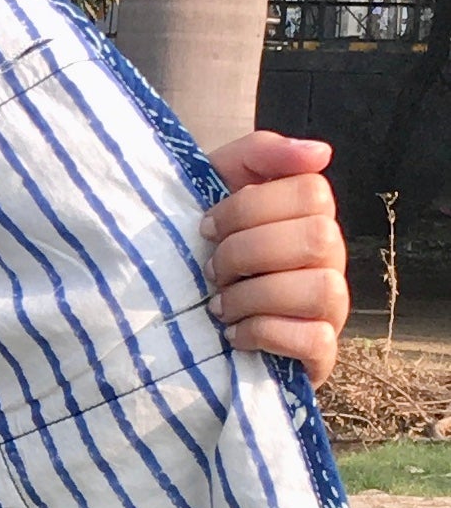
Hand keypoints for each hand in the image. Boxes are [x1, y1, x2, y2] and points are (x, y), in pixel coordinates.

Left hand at [203, 130, 350, 385]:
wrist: (177, 326)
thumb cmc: (205, 251)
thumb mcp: (218, 187)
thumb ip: (259, 154)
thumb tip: (320, 152)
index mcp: (311, 217)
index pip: (311, 192)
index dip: (248, 207)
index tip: (207, 228)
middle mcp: (330, 259)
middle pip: (318, 238)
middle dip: (247, 252)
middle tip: (212, 270)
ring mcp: (330, 308)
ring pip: (320, 288)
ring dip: (255, 296)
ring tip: (218, 307)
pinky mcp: (319, 354)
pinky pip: (315, 339)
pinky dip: (265, 334)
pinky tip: (234, 335)